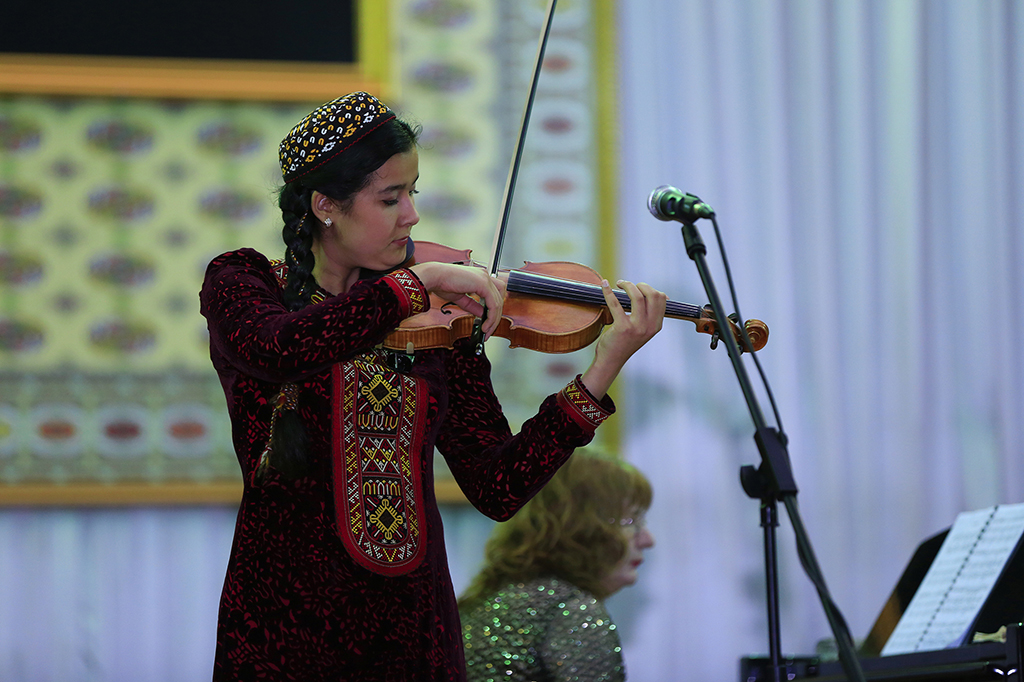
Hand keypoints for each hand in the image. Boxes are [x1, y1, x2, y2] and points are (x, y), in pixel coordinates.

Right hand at [408, 261, 505, 338]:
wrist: (434, 277)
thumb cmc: (443, 283)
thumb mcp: (461, 298)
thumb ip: (473, 305)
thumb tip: (482, 314)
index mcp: (479, 277)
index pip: (494, 294)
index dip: (493, 309)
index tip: (487, 323)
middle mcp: (484, 276)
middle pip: (499, 298)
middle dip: (496, 316)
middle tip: (489, 330)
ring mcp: (485, 279)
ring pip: (498, 302)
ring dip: (494, 319)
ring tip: (486, 330)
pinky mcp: (483, 284)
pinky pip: (493, 304)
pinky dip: (491, 317)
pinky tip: (485, 325)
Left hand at [579, 279, 666, 397]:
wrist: (611, 360)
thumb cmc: (625, 342)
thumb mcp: (644, 329)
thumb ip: (650, 315)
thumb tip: (662, 295)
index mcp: (656, 325)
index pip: (661, 298)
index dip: (649, 288)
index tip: (638, 287)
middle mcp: (649, 326)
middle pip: (652, 294)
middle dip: (640, 284)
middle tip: (627, 285)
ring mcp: (637, 327)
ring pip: (637, 296)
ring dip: (627, 285)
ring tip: (618, 283)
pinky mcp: (622, 328)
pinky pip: (616, 303)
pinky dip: (608, 292)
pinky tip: (604, 285)